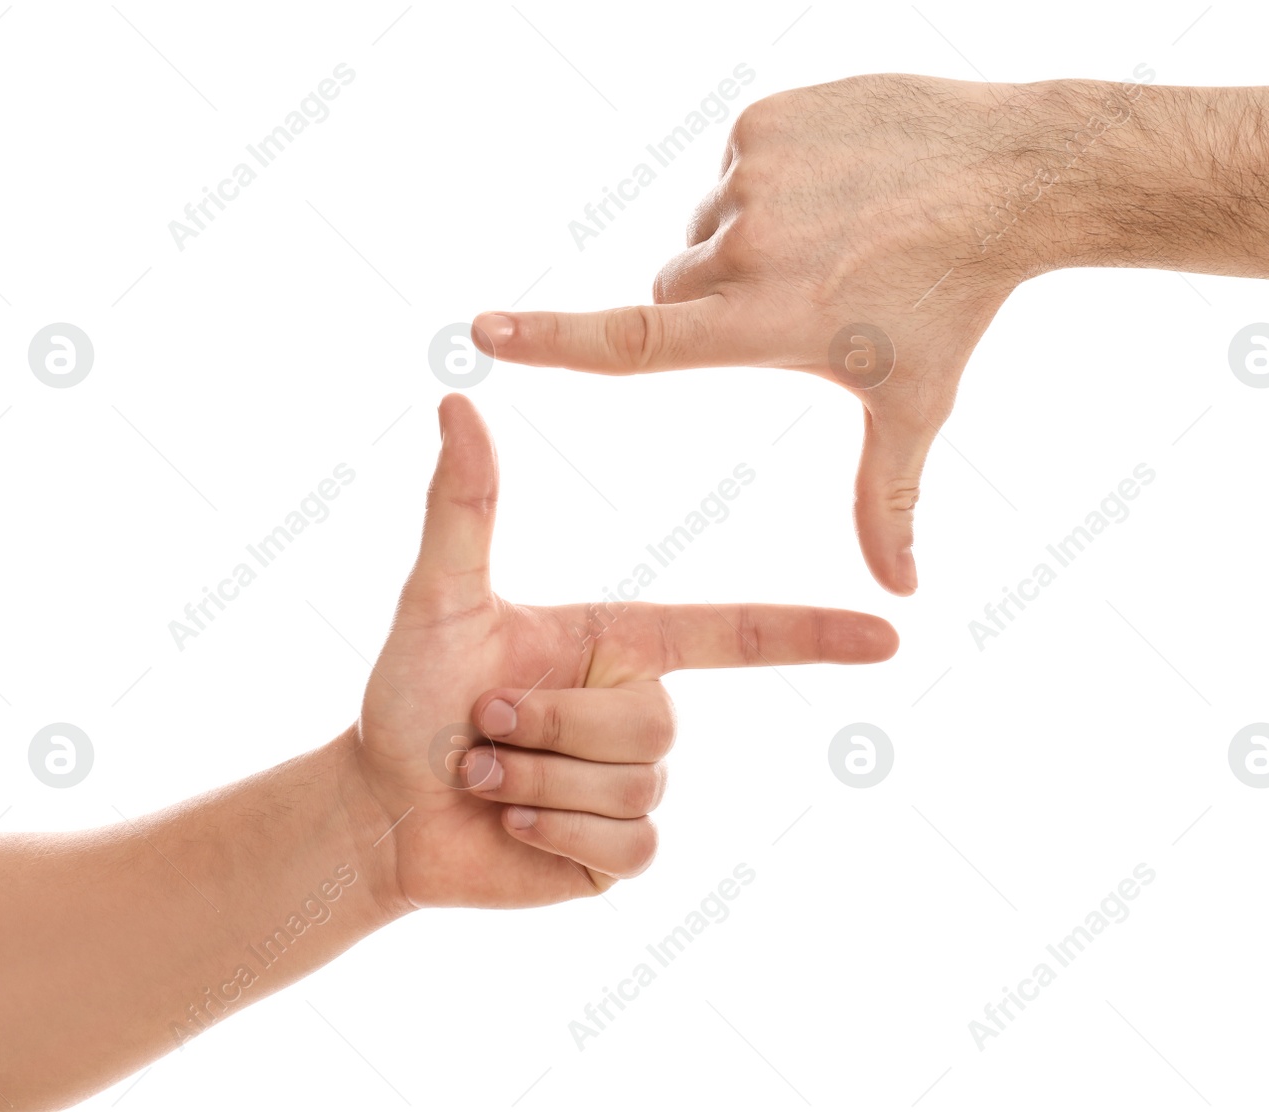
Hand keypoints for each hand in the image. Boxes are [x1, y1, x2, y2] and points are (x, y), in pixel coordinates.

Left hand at [353, 395, 897, 911]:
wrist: (380, 808)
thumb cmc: (408, 695)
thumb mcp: (438, 599)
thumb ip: (462, 507)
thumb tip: (457, 401)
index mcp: (623, 644)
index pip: (735, 636)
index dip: (811, 634)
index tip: (888, 633)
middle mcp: (642, 710)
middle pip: (656, 722)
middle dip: (549, 725)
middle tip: (481, 723)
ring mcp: (637, 787)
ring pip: (639, 785)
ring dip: (538, 780)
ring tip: (482, 770)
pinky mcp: (621, 856)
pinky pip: (633, 847)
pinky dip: (556, 833)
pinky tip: (510, 824)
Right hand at [472, 75, 1059, 595]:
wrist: (1010, 174)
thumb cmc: (955, 303)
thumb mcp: (913, 406)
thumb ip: (886, 502)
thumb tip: (902, 596)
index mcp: (766, 321)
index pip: (636, 341)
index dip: (552, 341)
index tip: (484, 330)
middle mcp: (749, 246)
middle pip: (671, 290)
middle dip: (707, 304)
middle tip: (795, 297)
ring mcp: (756, 173)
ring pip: (704, 224)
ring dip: (742, 239)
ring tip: (830, 238)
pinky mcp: (766, 118)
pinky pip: (734, 165)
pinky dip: (769, 181)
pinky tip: (835, 187)